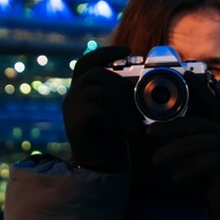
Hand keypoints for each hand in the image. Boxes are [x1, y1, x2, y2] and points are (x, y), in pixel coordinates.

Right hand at [62, 46, 141, 171]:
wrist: (104, 169)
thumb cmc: (118, 140)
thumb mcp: (123, 111)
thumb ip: (126, 94)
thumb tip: (147, 76)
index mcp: (82, 90)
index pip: (86, 62)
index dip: (105, 53)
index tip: (127, 50)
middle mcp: (72, 96)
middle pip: (95, 74)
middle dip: (121, 87)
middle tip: (139, 107)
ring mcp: (71, 108)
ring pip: (99, 91)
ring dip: (122, 109)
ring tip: (135, 129)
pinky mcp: (75, 122)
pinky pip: (98, 110)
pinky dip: (115, 123)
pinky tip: (122, 136)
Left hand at [147, 72, 219, 219]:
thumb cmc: (218, 184)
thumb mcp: (207, 159)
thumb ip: (196, 143)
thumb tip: (170, 128)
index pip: (213, 106)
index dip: (201, 90)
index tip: (186, 75)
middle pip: (199, 123)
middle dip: (172, 125)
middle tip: (149, 132)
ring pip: (198, 142)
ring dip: (173, 150)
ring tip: (156, 160)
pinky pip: (204, 162)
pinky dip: (187, 169)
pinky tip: (176, 178)